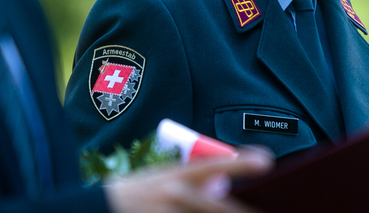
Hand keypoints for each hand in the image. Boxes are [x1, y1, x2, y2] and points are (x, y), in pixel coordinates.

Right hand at [104, 147, 272, 212]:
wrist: (103, 208)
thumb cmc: (136, 193)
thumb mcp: (161, 179)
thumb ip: (193, 181)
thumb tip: (223, 188)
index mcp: (174, 176)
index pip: (212, 165)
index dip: (240, 163)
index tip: (266, 160)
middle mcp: (173, 195)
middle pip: (220, 209)